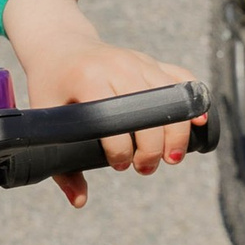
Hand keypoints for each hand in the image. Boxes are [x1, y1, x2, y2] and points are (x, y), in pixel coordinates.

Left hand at [0, 0, 195, 207]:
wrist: (59, 43)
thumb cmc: (51, 84)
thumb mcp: (45, 116)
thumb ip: (61, 162)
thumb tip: (79, 201)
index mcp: (87, 77)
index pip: (114, 122)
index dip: (120, 153)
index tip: (117, 166)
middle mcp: (117, 65)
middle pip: (150, 112)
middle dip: (152, 150)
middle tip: (144, 169)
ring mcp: (137, 59)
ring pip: (171, 98)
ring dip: (176, 134)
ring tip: (170, 158)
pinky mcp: (150, 60)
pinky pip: (180, 77)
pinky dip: (193, 100)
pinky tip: (198, 123)